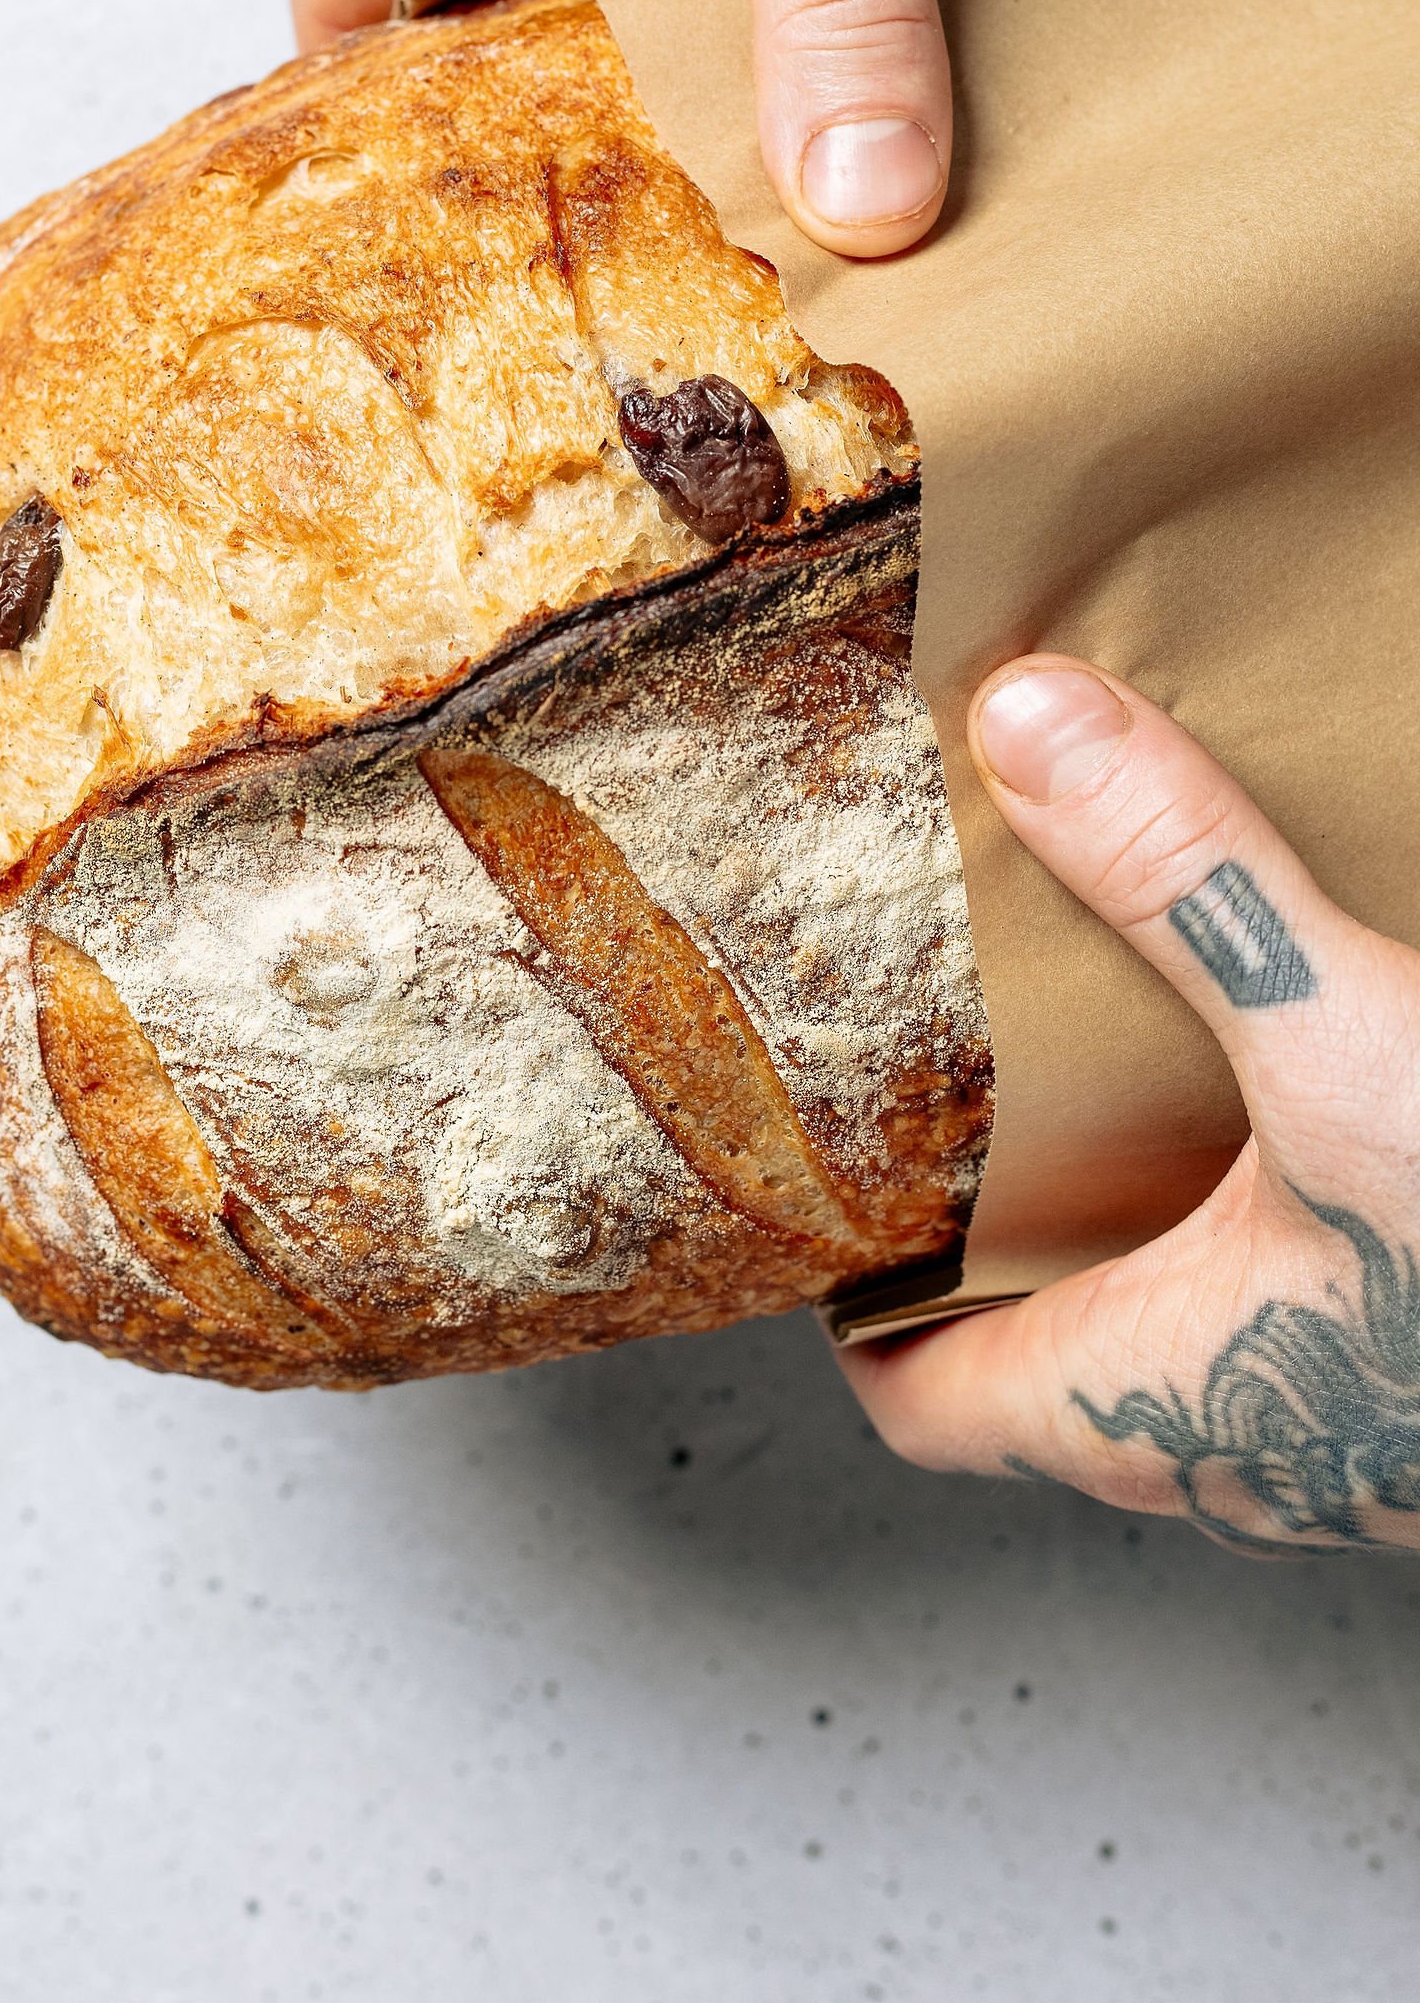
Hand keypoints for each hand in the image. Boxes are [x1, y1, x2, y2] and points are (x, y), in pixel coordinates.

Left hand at [839, 659, 1419, 1553]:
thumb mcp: (1353, 1052)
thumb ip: (1189, 887)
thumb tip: (1029, 724)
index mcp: (1142, 1400)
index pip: (924, 1405)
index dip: (855, 1310)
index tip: (822, 1193)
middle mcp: (1234, 1449)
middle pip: (1041, 1358)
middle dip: (991, 1217)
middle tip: (958, 1074)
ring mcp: (1345, 1439)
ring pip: (1185, 1333)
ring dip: (1140, 1209)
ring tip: (1120, 1056)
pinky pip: (1307, 1312)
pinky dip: (1269, 1208)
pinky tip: (1315, 1097)